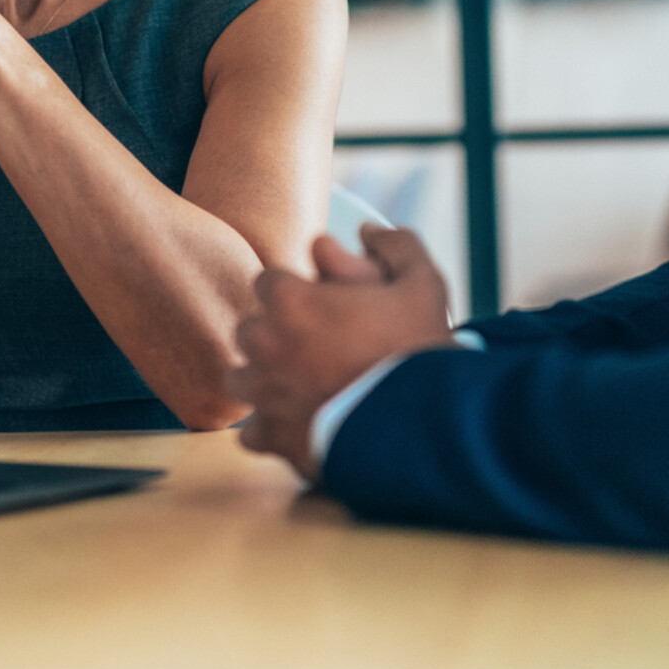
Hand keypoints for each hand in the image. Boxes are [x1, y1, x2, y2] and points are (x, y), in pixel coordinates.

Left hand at [229, 225, 453, 480]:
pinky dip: (271, 428)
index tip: (319, 307)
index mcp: (289, 300)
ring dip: (266, 378)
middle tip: (316, 346)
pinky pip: (252, 432)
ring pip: (243, 378)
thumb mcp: (423, 285)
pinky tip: (300, 424)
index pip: (268, 283)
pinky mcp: (272, 438)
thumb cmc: (420, 350)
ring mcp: (263, 394)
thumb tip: (368, 230)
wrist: (425, 429)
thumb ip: (396, 245)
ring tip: (304, 385)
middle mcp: (264, 344)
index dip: (294, 292)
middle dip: (276, 334)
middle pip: (251, 329)